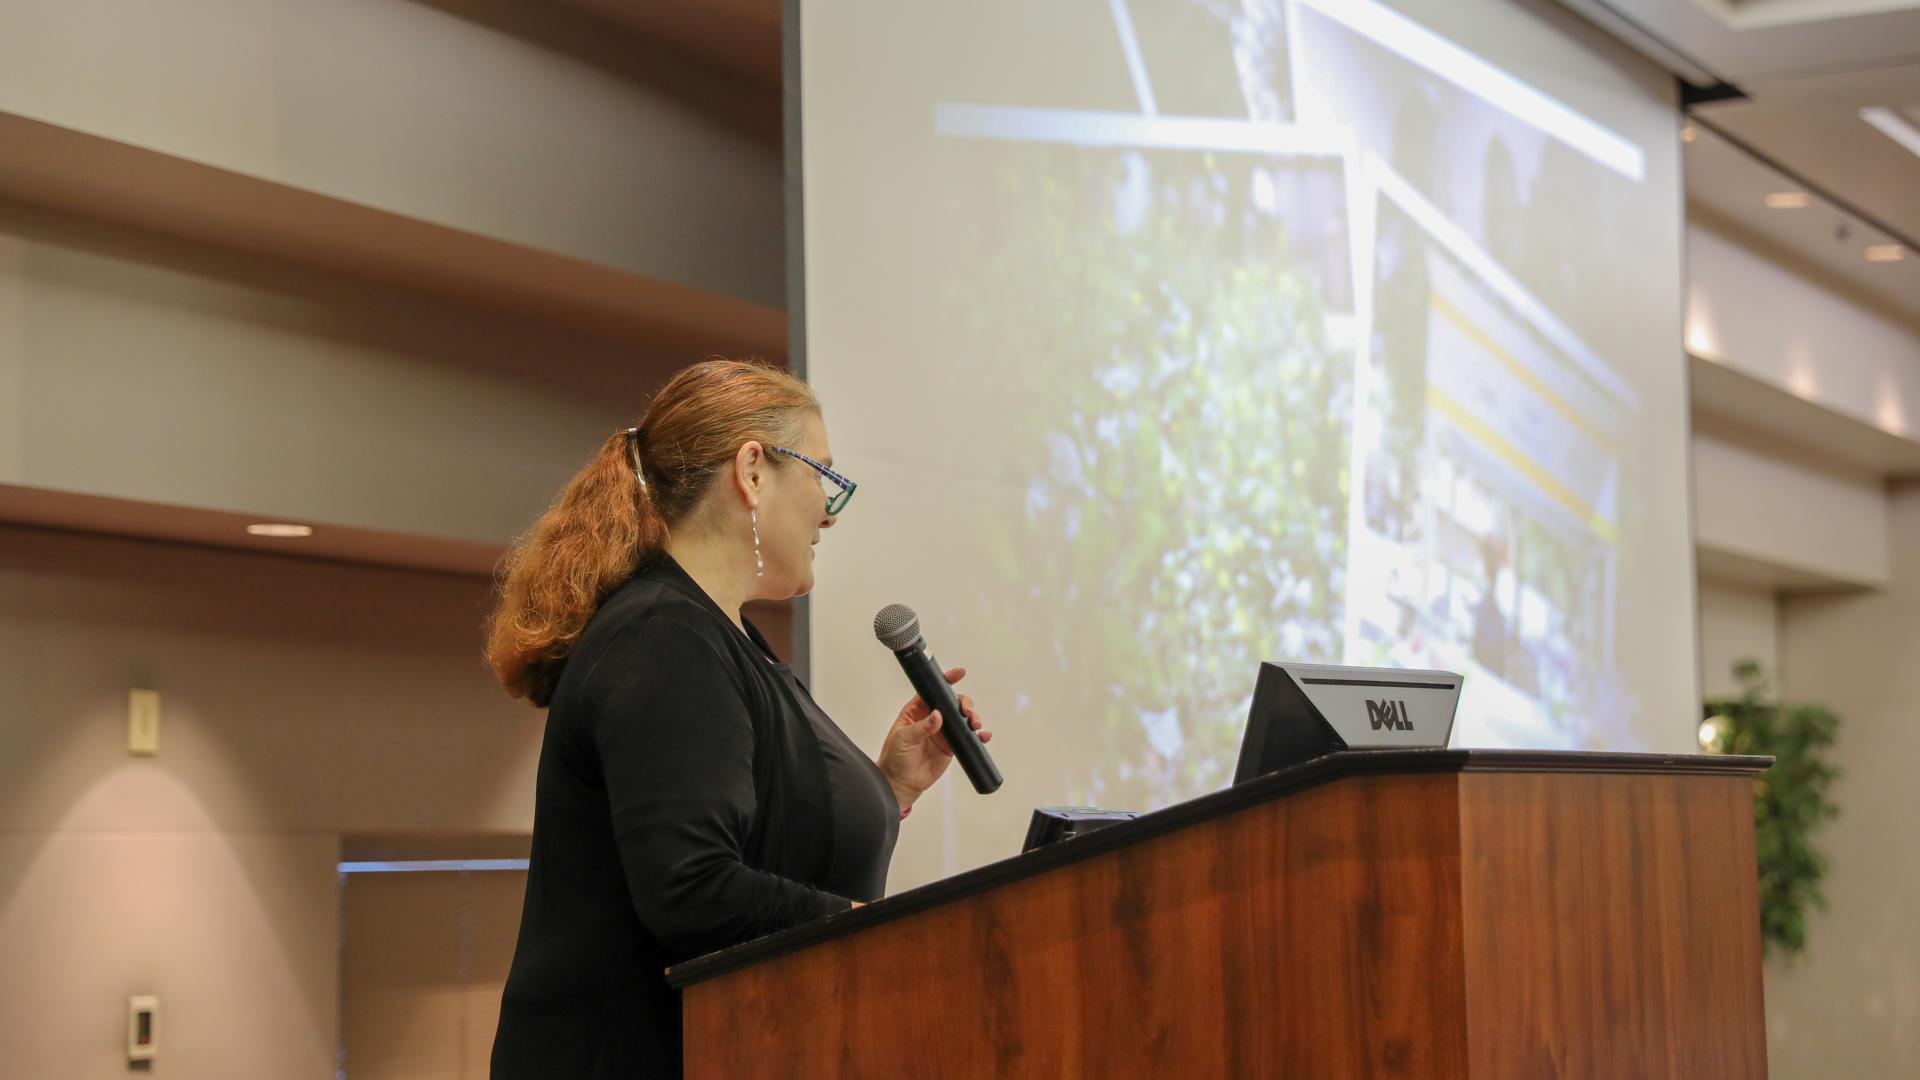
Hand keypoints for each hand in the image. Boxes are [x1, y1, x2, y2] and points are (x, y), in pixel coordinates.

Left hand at [875, 666, 989, 811]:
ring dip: (973, 718)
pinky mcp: (951, 746)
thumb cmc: (895, 758)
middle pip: (952, 703)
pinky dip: (978, 736)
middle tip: (967, 712)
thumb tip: (937, 715)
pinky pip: (968, 737)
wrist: (901, 782)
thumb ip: (921, 726)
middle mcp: (932, 718)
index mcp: (916, 711)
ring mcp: (943, 732)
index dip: (946, 681)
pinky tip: (983, 735)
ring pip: (962, 718)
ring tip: (975, 724)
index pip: (932, 691)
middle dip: (964, 703)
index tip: (959, 673)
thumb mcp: (903, 738)